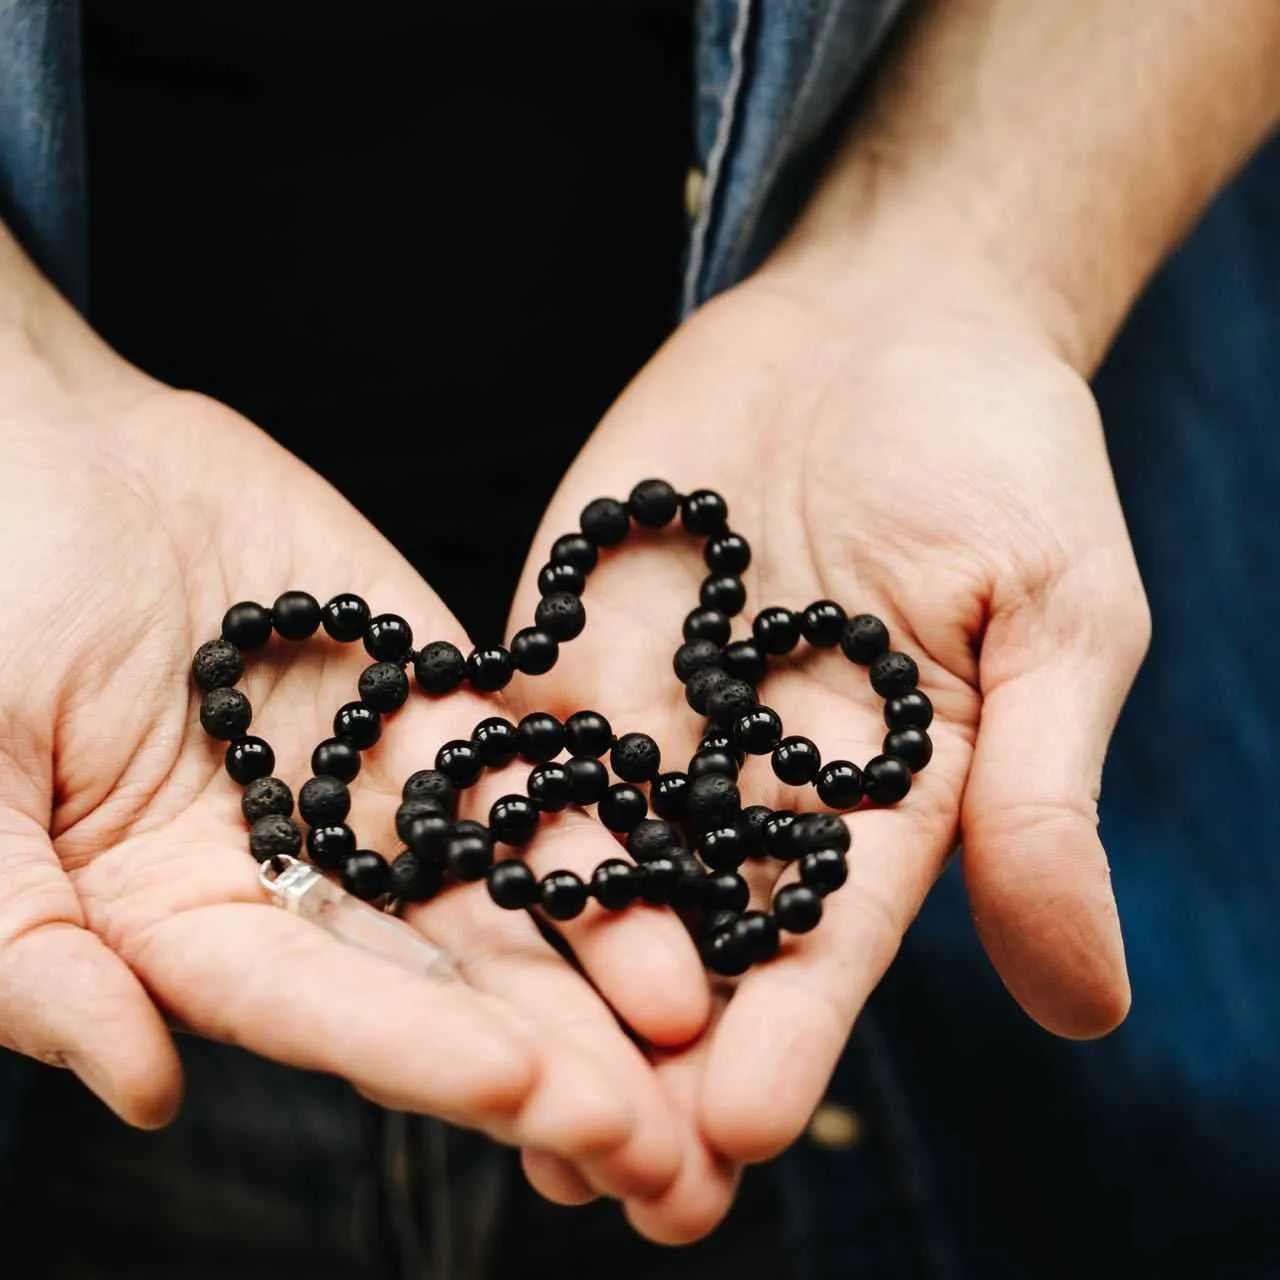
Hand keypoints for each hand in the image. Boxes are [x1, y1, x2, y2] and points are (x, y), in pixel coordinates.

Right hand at [0, 265, 709, 1202]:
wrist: (56, 447)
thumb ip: (29, 949)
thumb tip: (140, 1089)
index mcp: (183, 912)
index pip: (316, 1007)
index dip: (417, 1053)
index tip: (528, 1094)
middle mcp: (300, 866)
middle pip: (437, 977)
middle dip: (548, 1052)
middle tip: (661, 1129)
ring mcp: (378, 779)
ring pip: (503, 881)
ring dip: (599, 949)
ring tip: (697, 1007)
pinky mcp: (434, 690)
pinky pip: (523, 757)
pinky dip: (593, 808)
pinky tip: (680, 861)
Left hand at [509, 255, 1148, 1237]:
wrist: (886, 322)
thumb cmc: (1000, 454)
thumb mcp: (1054, 617)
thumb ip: (1039, 795)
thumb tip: (1086, 1005)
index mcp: (880, 796)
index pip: (829, 939)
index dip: (787, 1033)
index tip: (733, 1132)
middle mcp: (755, 779)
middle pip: (693, 933)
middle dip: (642, 1053)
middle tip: (589, 1175)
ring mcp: (654, 710)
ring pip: (586, 860)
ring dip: (538, 967)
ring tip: (479, 1077)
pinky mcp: (570, 640)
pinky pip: (513, 732)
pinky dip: (468, 809)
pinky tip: (408, 885)